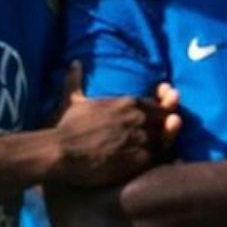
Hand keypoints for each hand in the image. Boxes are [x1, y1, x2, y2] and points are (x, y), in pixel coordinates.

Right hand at [48, 62, 179, 186]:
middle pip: (164, 122)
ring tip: (148, 151)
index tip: (156, 119)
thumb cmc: (67, 126)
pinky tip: (144, 164)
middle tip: (156, 137)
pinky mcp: (138, 159)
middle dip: (163, 128)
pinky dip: (153, 160)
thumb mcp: (73, 100)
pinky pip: (156, 159)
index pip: (156, 105)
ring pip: (163, 141)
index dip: (159, 112)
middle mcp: (138, 118)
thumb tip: (74, 63)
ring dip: (159, 145)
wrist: (61, 151)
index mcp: (127, 102)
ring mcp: (140, 139)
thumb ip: (77, 81)